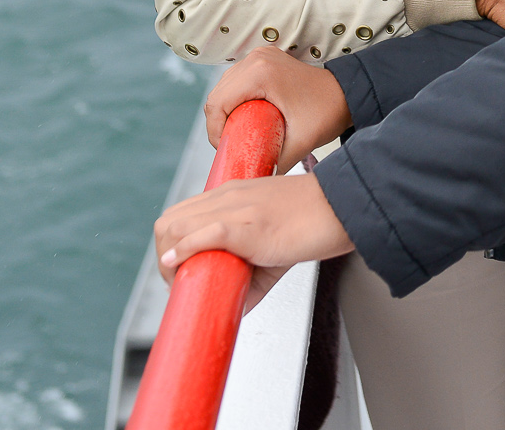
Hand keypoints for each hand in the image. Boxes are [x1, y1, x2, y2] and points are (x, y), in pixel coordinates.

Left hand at [155, 171, 355, 308]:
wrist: (341, 206)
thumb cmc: (314, 222)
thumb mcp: (272, 244)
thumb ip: (252, 276)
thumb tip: (236, 309)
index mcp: (232, 195)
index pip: (181, 214)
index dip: (171, 245)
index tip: (180, 270)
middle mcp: (228, 198)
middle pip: (170, 221)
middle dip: (163, 255)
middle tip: (179, 282)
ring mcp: (236, 209)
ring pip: (178, 226)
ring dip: (170, 258)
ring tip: (183, 283)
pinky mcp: (248, 225)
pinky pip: (205, 234)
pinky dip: (185, 251)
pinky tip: (180, 266)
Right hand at [205, 48, 351, 168]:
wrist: (346, 93)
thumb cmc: (327, 112)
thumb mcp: (300, 142)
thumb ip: (275, 163)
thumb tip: (252, 181)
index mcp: (261, 73)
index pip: (217, 103)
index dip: (214, 130)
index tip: (225, 149)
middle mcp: (256, 59)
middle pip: (217, 94)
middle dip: (219, 122)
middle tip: (231, 145)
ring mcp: (259, 56)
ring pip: (224, 86)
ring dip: (225, 110)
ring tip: (237, 132)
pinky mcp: (263, 59)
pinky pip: (236, 80)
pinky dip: (235, 98)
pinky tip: (244, 116)